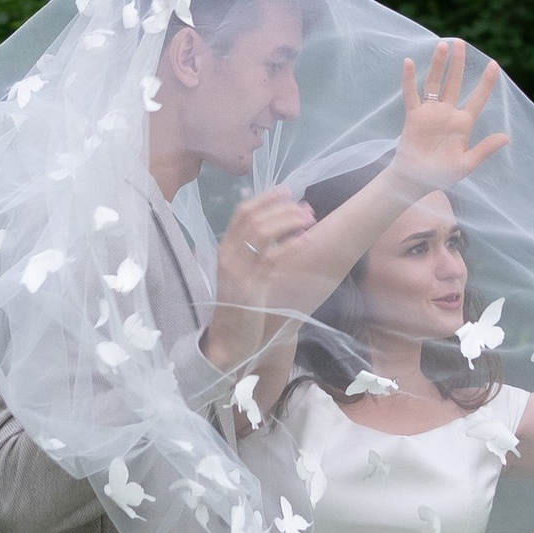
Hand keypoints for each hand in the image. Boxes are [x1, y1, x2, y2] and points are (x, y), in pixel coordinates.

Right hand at [214, 184, 314, 314]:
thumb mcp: (243, 277)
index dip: (265, 198)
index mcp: (224, 250)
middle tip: (306, 207)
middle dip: (281, 207)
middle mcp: (227, 256)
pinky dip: (290, 245)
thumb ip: (254, 256)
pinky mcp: (250, 288)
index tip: (287, 190)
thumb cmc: (239, 310)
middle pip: (252, 218)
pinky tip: (305, 240)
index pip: (241, 213)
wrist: (227, 341)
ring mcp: (237, 271)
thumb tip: (279, 233)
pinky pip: (271, 259)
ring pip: (262, 233)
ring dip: (288, 221)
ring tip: (309, 219)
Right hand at [391, 41, 509, 195]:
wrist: (415, 181)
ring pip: (435, 83)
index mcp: (463, 123)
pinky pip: (411, 94)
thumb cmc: (441, 175)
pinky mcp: (414, 116)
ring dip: (438, 65)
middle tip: (460, 42)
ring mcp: (430, 113)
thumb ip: (484, 149)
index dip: (486, 82)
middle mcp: (447, 113)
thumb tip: (506, 137)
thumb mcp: (466, 164)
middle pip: (455, 83)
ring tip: (442, 45)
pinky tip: (410, 62)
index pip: (477, 98)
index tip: (494, 64)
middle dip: (458, 63)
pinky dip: (410, 79)